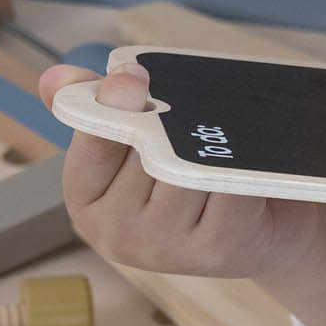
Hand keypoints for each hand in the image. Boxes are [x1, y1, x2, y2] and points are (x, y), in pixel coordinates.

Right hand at [38, 62, 325, 279]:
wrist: (269, 232)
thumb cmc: (196, 181)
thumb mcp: (141, 147)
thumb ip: (102, 111)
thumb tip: (55, 78)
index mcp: (86, 201)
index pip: (93, 139)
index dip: (116, 104)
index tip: (134, 75)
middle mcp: (116, 234)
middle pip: (147, 150)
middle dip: (176, 122)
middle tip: (200, 113)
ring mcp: (164, 249)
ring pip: (186, 168)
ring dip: (211, 143)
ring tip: (229, 136)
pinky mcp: (215, 250)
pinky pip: (227, 184)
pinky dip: (241, 164)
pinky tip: (250, 160)